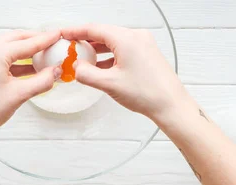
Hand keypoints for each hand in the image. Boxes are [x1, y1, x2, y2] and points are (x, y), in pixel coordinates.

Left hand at [0, 30, 60, 135]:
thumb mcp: (19, 95)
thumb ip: (42, 80)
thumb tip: (55, 71)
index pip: (27, 43)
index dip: (46, 39)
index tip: (58, 35)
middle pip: (17, 38)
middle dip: (36, 40)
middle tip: (53, 42)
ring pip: (9, 46)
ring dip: (26, 49)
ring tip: (44, 55)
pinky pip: (1, 55)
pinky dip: (16, 58)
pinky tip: (29, 65)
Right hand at [61, 24, 187, 118]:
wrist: (171, 105)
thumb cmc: (148, 93)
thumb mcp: (109, 84)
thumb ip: (86, 73)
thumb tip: (77, 67)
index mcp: (127, 39)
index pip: (94, 28)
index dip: (75, 31)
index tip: (64, 34)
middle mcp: (136, 37)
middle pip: (104, 33)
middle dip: (85, 40)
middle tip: (70, 47)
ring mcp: (143, 44)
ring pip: (113, 41)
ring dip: (97, 49)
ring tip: (83, 58)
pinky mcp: (146, 53)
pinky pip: (122, 49)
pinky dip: (109, 55)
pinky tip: (100, 66)